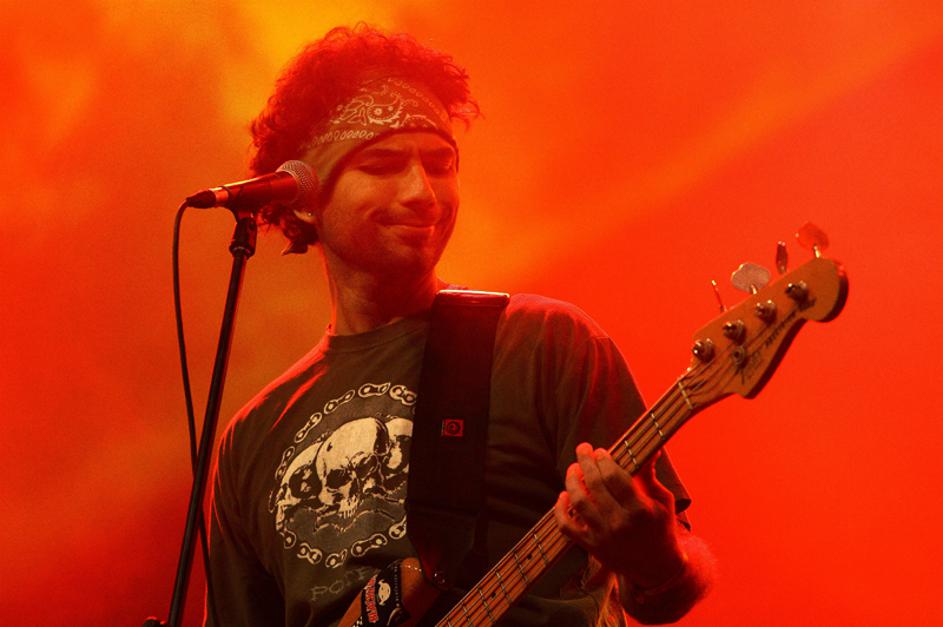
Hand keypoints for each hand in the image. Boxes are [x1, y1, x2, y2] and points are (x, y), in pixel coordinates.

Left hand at [553, 442, 685, 588]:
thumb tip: (651, 449)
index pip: (614, 477)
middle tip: (582, 449)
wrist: (656, 568)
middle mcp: (620, 523)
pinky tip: (563, 495)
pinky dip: (560, 509)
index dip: (604, 460)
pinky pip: (567, 526)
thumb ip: (649, 475)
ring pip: (579, 501)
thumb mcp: (662, 501)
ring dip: (572, 480)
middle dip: (585, 461)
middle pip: (595, 484)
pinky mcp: (591, 547)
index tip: (600, 451)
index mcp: (640, 510)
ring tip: (573, 469)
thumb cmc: (661, 528)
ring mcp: (603, 536)